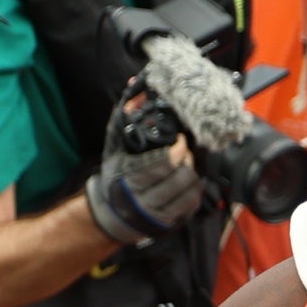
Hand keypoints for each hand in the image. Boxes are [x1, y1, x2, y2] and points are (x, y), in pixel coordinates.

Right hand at [87, 90, 204, 245]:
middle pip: (181, 176)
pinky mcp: (168, 222)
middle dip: (189, 160)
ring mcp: (157, 212)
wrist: (111, 212)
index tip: (181, 140)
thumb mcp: (115, 145)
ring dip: (194, 174)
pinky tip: (190, 181)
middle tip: (187, 151)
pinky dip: (195, 190)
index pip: (164, 162)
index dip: (179, 149)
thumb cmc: (115, 173)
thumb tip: (135, 85)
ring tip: (189, 164)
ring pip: (190, 191)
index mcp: (130, 175)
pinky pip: (191, 205)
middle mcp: (144, 197)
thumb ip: (125, 117)